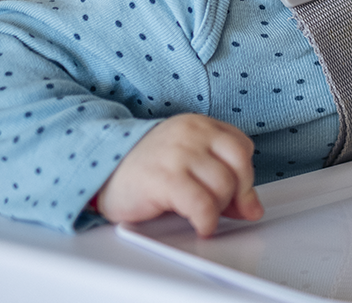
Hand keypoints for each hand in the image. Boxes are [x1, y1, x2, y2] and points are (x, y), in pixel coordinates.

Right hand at [94, 114, 263, 234]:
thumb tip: (252, 207)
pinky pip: (203, 204)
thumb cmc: (143, 169)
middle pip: (239, 166)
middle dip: (237, 194)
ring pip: (224, 186)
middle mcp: (192, 134)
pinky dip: (208, 220)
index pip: (241, 147)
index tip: (238, 196)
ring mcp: (179, 154)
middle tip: (222, 209)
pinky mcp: (165, 178)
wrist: (99, 171)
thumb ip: (219, 177)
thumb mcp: (187, 164)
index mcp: (199, 125)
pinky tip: (201, 225)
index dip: (244, 176)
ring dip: (219, 209)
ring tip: (203, 215)